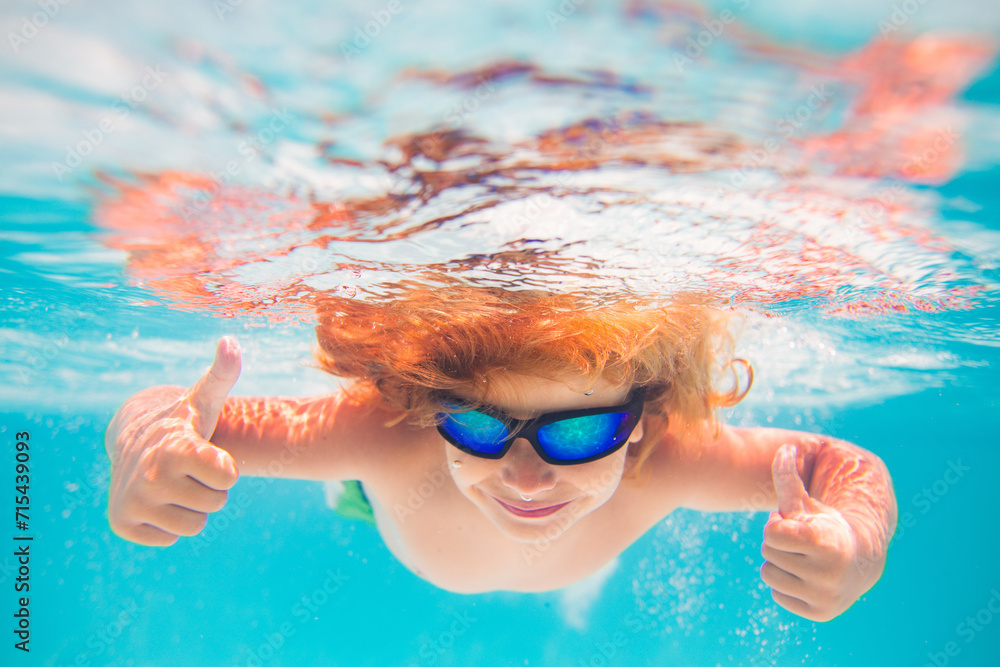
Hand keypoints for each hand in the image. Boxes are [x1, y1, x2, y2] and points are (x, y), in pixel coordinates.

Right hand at [106, 337, 241, 545]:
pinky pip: (169, 538)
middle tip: (188, 468)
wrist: (133, 440)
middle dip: (208, 488)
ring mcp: (133, 502)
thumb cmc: (183, 422)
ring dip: (191, 507)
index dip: (224, 467)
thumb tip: (231, 340)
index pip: (229, 478)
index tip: (206, 452)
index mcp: (176, 449)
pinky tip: (157, 498)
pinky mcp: (122, 523)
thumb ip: (223, 373)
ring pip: (194, 526)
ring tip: (175, 483)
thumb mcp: (204, 398)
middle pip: (216, 504)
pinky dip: (167, 522)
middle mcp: (151, 477)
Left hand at [760, 444, 866, 621]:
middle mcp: (827, 574)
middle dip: (779, 544)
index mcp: (824, 543)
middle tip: (800, 543)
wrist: (860, 560)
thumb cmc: (825, 524)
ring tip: (802, 558)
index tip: (794, 524)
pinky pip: (778, 595)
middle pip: (767, 554)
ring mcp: (825, 597)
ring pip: (769, 575)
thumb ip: (789, 478)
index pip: (771, 535)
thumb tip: (783, 449)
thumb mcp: (806, 502)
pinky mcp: (820, 613)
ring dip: (779, 564)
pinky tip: (806, 576)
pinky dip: (786, 584)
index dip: (777, 526)